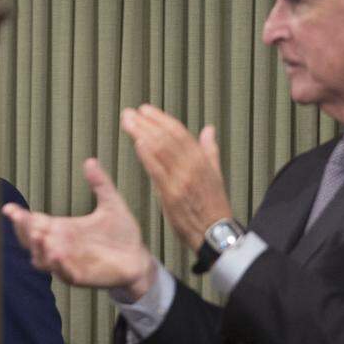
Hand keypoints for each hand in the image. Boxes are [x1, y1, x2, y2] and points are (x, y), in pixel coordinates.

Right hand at [2, 159, 155, 298]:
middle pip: (31, 240)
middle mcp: (59, 246)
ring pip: (41, 259)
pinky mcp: (79, 276)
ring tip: (39, 235)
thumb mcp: (111, 204)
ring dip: (38, 248)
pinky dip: (59, 265)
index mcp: (62, 229)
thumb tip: (90, 160)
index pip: (35, 222)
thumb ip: (100, 183)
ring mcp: (67, 263)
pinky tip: (57, 254)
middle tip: (23, 218)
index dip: (20, 217)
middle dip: (24, 230)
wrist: (139, 258)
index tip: (9, 208)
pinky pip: (64, 273)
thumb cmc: (122, 233)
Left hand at [120, 104, 233, 250]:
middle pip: (167, 137)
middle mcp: (192, 166)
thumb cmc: (213, 206)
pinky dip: (148, 155)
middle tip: (129, 112)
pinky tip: (137, 143)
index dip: (161, 119)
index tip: (145, 110)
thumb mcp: (216, 174)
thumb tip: (208, 129)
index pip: (179, 132)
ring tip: (127, 122)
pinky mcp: (173, 195)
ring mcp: (182, 180)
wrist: (215, 233)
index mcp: (202, 160)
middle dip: (146, 122)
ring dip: (142, 133)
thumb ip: (209, 150)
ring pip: (162, 150)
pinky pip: (159, 171)